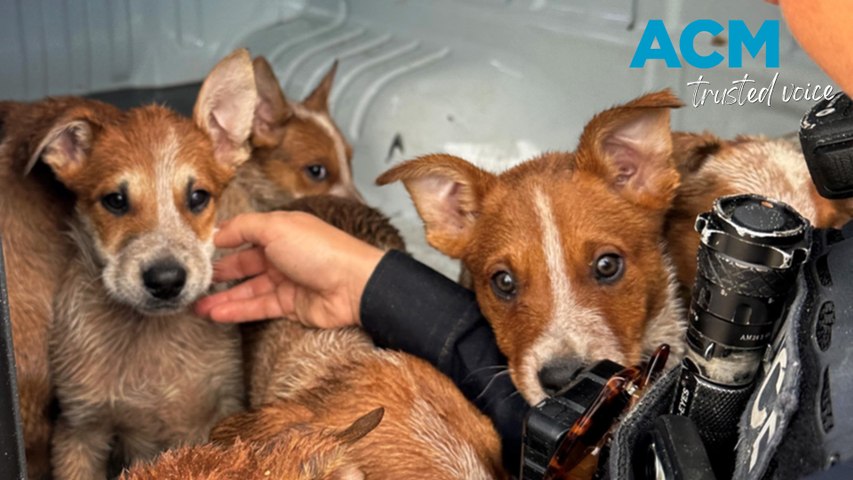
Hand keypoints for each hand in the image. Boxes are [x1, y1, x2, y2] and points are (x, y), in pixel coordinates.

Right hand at [194, 211, 384, 327]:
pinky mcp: (291, 306)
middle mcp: (284, 255)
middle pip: (245, 264)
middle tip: (194, 280)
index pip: (247, 234)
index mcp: (282, 231)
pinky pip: (258, 308)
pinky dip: (236, 310)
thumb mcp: (277, 227)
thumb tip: (219, 231)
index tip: (200, 249)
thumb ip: (245, 227)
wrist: (353, 285)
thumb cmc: (319, 250)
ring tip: (195, 305)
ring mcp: (287, 281)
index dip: (225, 241)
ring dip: (223, 297)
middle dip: (220, 273)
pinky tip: (215, 313)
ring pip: (248, 289)